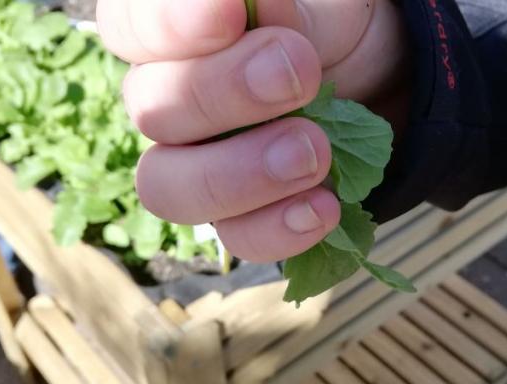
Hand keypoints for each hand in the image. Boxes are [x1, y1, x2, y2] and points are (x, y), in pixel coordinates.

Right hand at [96, 0, 405, 261]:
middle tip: (299, 74)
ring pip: (170, 189)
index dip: (166, 25)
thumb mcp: (321, 6)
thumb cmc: (331, 27)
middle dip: (220, 95)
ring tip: (313, 154)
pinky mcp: (240, 216)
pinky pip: (236, 237)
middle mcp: (170, 102)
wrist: (377, 79)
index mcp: (175, 35)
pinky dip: (277, 229)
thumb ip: (286, 10)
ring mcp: (197, 167)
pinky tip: (324, 207)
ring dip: (239, 176)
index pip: (129, 27)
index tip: (229, 13)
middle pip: (150, 112)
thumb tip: (263, 7)